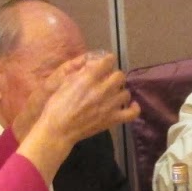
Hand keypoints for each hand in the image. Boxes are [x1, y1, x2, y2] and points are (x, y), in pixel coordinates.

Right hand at [18, 54, 138, 178]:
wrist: (59, 130)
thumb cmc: (57, 105)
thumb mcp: (65, 82)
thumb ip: (81, 72)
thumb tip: (93, 65)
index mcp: (89, 78)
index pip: (108, 61)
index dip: (107, 61)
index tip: (104, 64)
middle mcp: (102, 89)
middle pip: (120, 75)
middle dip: (114, 76)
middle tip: (107, 81)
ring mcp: (110, 105)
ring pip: (126, 92)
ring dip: (120, 92)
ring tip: (113, 95)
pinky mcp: (113, 119)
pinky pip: (132, 113)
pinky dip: (134, 108)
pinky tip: (131, 105)